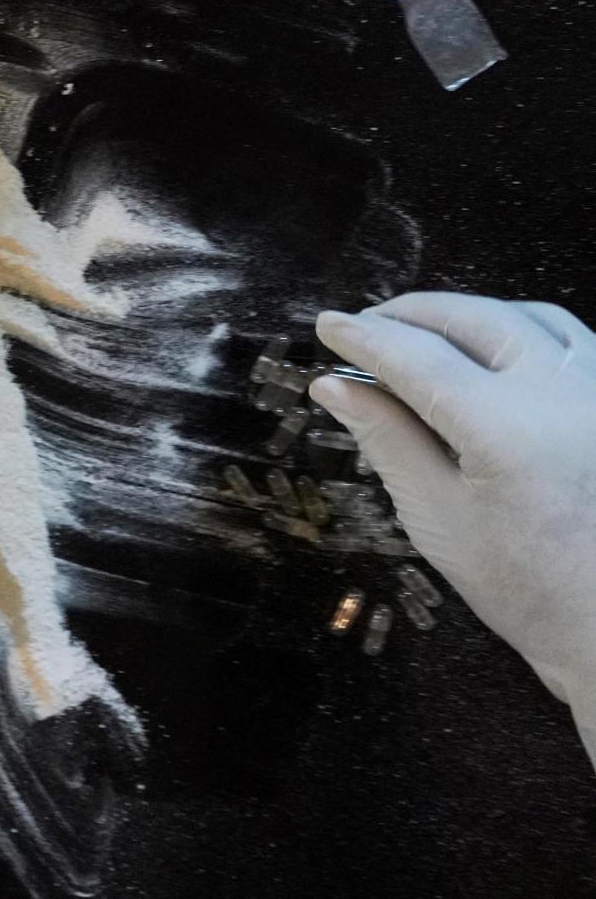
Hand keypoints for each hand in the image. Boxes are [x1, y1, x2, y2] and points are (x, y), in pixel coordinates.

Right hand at [314, 296, 595, 721]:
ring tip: (426, 334)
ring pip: (531, 317)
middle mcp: (564, 392)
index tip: (327, 326)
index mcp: (507, 427)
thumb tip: (333, 385)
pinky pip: (574, 341)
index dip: (364, 338)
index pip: (417, 357)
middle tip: (367, 327)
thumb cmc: (523, 585)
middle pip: (476, 318)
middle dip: (414, 314)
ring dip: (470, 315)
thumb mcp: (436, 515)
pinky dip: (523, 332)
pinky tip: (494, 355)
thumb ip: (387, 438)